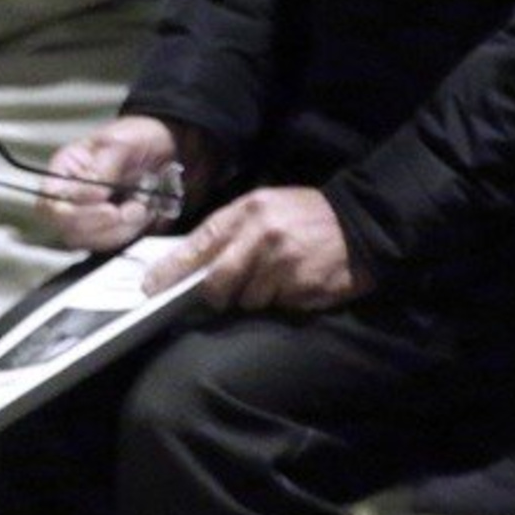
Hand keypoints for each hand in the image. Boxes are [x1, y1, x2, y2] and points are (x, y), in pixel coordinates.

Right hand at [41, 116, 209, 249]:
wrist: (169, 147)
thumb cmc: (140, 137)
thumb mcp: (122, 143)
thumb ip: (102, 166)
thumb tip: (89, 196)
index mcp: (65, 170)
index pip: (49, 202)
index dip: (73, 211)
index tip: (107, 204)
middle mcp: (70, 197)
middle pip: (66, 228)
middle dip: (102, 224)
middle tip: (132, 209)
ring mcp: (87, 216)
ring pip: (87, 241)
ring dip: (119, 230)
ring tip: (141, 207)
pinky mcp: (106, 229)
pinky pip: (108, 245)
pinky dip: (128, 234)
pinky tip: (144, 215)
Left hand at [148, 184, 370, 312]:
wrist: (363, 221)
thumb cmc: (306, 216)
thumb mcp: (266, 209)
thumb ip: (229, 233)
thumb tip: (185, 268)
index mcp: (248, 211)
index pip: (197, 245)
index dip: (170, 270)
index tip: (151, 288)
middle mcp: (261, 235)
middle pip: (215, 283)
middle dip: (214, 295)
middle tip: (221, 295)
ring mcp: (282, 263)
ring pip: (245, 300)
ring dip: (254, 297)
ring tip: (277, 278)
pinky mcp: (300, 286)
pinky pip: (274, 306)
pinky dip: (280, 301)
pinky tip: (295, 283)